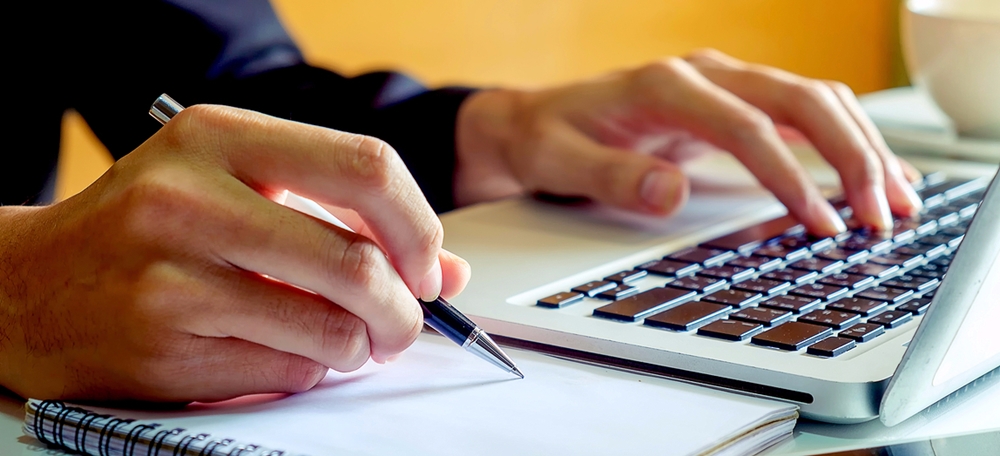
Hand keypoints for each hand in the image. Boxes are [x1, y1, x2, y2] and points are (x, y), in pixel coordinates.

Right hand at [0, 105, 469, 401]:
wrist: (28, 285)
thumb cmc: (146, 228)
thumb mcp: (239, 189)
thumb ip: (345, 218)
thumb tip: (446, 270)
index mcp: (220, 137)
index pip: (366, 168)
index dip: (418, 226)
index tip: (427, 264)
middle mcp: (191, 197)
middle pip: (356, 262)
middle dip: (403, 309)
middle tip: (404, 322)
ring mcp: (171, 275)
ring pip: (331, 330)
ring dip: (359, 347)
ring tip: (344, 339)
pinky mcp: (163, 344)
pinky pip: (288, 371)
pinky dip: (309, 370)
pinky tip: (284, 351)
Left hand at [454, 49, 922, 235]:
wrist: (535, 120)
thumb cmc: (547, 138)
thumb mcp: (559, 161)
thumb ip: (612, 177)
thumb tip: (671, 193)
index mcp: (664, 86)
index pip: (745, 125)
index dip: (788, 175)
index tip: (817, 223)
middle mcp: (703, 75)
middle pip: (799, 99)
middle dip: (849, 155)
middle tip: (879, 214)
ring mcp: (721, 85)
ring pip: (813, 99)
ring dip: (860, 146)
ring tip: (894, 201)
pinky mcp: (730, 104)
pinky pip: (802, 112)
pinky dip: (843, 140)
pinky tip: (871, 174)